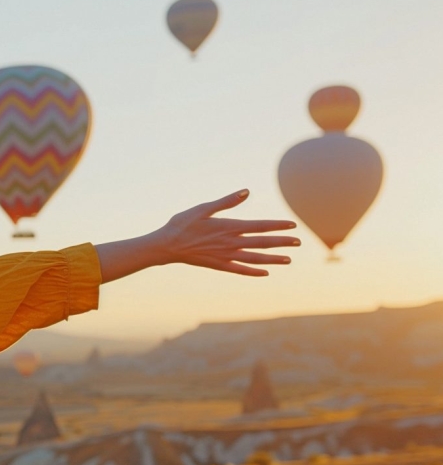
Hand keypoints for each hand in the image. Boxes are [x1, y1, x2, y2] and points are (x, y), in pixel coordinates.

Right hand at [96, 190, 299, 282]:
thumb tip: (246, 192)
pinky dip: (253, 271)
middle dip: (281, 243)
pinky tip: (265, 273)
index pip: (260, 226)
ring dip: (273, 259)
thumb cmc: (182, 224)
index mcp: (229, 227)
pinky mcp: (218, 265)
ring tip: (288, 260)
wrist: (166, 246)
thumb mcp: (203, 208)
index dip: (277, 226)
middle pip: (262, 243)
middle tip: (298, 243)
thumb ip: (226, 201)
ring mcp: (225, 256)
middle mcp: (230, 243)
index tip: (292, 226)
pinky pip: (240, 270)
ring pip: (255, 258)